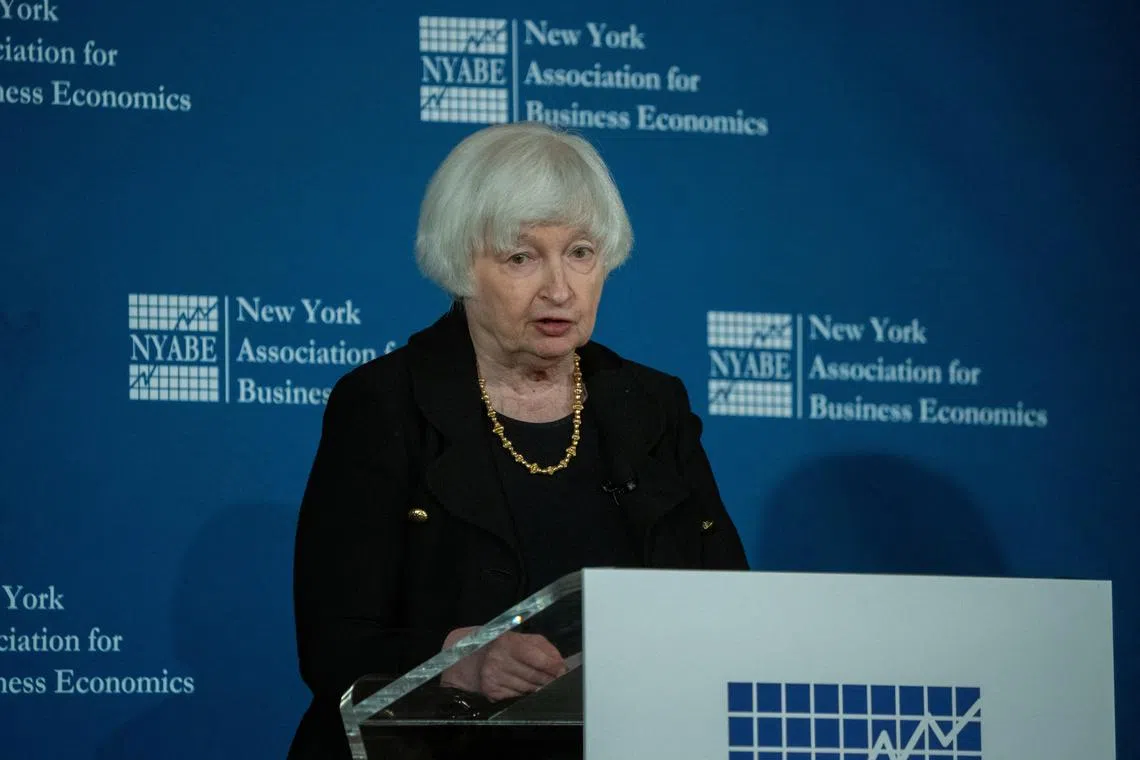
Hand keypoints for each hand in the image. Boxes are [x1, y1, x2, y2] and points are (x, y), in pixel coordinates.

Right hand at [439, 626, 566, 700]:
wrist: (469, 658)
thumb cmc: (500, 646)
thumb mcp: (520, 638)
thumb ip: (542, 647)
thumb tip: (560, 662)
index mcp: (507, 643)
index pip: (537, 658)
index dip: (553, 666)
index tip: (562, 670)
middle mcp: (498, 660)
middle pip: (534, 676)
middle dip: (549, 679)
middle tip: (557, 679)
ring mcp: (493, 678)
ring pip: (527, 688)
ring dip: (539, 687)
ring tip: (542, 682)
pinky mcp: (491, 692)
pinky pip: (517, 696)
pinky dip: (525, 693)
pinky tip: (526, 687)